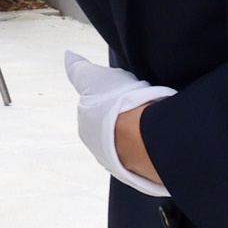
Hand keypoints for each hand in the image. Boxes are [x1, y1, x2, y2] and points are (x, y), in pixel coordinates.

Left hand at [66, 51, 173, 198]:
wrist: (140, 134)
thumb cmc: (116, 104)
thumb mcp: (93, 77)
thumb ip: (78, 69)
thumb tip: (68, 55)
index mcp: (87, 129)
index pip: (98, 114)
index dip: (111, 103)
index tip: (124, 96)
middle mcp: (100, 150)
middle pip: (114, 131)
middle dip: (125, 121)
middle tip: (141, 107)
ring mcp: (121, 163)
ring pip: (131, 145)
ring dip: (139, 136)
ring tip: (153, 121)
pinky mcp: (142, 172)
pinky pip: (146, 158)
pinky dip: (152, 149)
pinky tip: (160, 139)